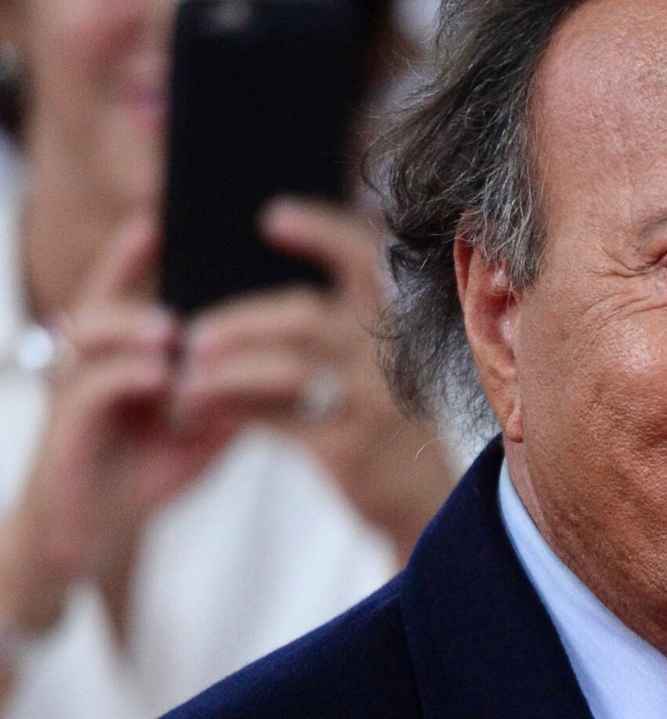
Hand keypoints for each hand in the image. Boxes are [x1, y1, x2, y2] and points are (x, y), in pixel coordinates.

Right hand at [0, 220, 241, 635]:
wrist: (87, 539)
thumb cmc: (144, 475)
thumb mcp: (201, 431)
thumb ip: (231, 397)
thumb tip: (281, 366)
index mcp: (122, 355)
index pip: (127, 291)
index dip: (137, 253)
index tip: (163, 217)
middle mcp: (90, 363)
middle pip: (103, 300)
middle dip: (129, 271)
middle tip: (169, 254)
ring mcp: (72, 392)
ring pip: (90, 336)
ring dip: (132, 326)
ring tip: (170, 328)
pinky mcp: (64, 429)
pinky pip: (91, 390)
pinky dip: (125, 378)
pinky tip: (158, 376)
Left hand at [174, 199, 454, 556]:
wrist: (423, 502)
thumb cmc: (385, 426)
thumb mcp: (379, 370)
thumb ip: (336, 332)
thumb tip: (246, 300)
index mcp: (397, 327)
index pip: (365, 259)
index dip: (321, 232)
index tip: (271, 216)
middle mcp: (389, 359)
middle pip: (305, 316)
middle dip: (241, 319)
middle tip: (195, 332)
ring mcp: (372, 404)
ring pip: (286, 369)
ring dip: (228, 370)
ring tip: (190, 374)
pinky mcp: (349, 448)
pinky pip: (278, 420)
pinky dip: (236, 412)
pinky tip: (207, 411)